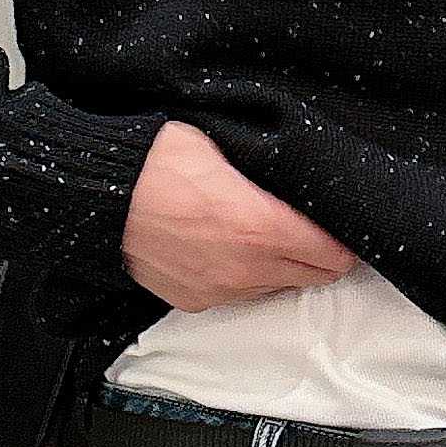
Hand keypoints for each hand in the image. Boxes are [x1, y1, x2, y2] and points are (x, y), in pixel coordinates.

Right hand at [121, 121, 362, 314]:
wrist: (101, 193)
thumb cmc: (156, 160)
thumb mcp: (228, 146)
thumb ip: (272, 171)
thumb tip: (299, 176)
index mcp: (262, 229)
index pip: (333, 253)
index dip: (344, 238)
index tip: (343, 223)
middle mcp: (246, 269)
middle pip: (315, 276)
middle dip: (323, 254)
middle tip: (316, 229)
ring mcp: (219, 290)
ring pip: (278, 288)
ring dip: (285, 266)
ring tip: (272, 235)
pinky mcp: (193, 300)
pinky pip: (239, 294)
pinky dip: (247, 276)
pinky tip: (233, 248)